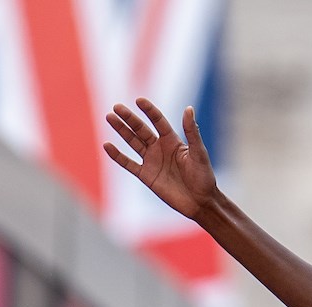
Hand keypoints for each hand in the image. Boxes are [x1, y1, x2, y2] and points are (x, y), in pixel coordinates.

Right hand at [105, 99, 219, 220]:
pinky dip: (118, 156)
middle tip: (116, 107)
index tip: (139, 100)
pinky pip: (129, 163)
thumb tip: (188, 108)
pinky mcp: (146, 176)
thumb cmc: (204, 176)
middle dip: (129, 118)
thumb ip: (192, 131)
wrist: (200, 202)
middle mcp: (160, 148)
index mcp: (172, 140)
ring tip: (109, 117)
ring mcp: (151, 161)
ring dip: (121, 131)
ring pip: (133, 142)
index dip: (149, 111)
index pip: (157, 121)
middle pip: (141, 129)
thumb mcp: (199, 153)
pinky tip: (107, 145)